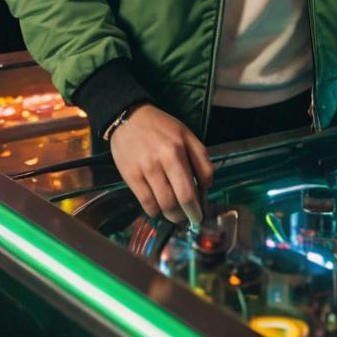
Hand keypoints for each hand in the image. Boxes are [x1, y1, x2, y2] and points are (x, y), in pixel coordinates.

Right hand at [109, 104, 214, 226]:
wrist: (129, 117)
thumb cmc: (161, 127)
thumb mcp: (186, 134)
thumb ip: (200, 158)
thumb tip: (206, 186)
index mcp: (179, 148)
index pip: (194, 186)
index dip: (199, 205)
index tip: (202, 212)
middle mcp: (163, 160)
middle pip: (181, 199)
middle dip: (189, 214)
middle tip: (191, 219)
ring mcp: (145, 169)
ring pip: (164, 205)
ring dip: (173, 216)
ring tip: (176, 215)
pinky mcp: (131, 176)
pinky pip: (146, 203)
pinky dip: (154, 211)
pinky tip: (158, 208)